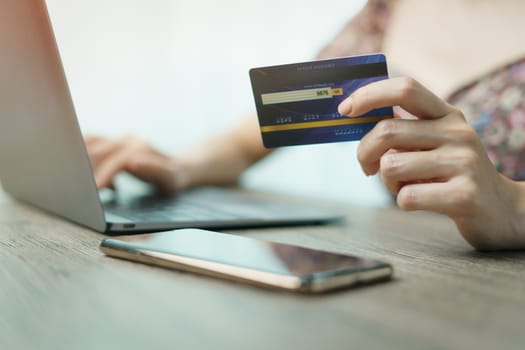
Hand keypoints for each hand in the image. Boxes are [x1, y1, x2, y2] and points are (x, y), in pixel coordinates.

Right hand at [84, 134, 181, 192]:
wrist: (179, 168)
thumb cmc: (174, 178)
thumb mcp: (170, 179)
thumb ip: (154, 170)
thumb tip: (133, 162)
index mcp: (142, 148)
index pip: (117, 161)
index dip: (104, 175)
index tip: (93, 190)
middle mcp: (130, 140)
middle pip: (100, 151)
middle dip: (88, 170)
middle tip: (80, 190)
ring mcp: (121, 139)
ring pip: (91, 143)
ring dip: (83, 161)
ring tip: (83, 182)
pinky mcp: (115, 143)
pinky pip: (91, 143)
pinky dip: (83, 154)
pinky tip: (87, 174)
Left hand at [338, 77, 524, 249]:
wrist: (501, 210)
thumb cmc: (453, 174)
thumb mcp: (434, 143)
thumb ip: (404, 129)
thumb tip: (356, 112)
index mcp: (447, 115)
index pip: (405, 89)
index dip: (369, 95)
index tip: (344, 109)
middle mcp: (457, 132)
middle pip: (386, 131)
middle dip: (364, 152)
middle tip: (367, 167)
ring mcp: (463, 162)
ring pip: (391, 166)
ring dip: (387, 182)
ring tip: (406, 186)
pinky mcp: (464, 195)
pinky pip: (406, 197)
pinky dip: (403, 202)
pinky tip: (422, 200)